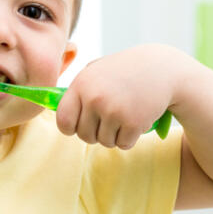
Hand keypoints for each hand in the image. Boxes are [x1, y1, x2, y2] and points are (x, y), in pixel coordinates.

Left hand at [55, 44, 187, 149]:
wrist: (161, 69)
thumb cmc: (123, 71)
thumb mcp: (95, 71)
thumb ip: (76, 90)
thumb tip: (51, 105)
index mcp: (80, 85)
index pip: (63, 121)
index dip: (70, 127)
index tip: (79, 125)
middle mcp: (94, 98)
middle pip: (84, 135)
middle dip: (95, 133)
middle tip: (108, 120)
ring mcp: (113, 111)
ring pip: (104, 142)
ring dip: (113, 135)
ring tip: (123, 116)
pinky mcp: (133, 122)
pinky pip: (123, 144)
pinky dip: (129, 138)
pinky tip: (136, 120)